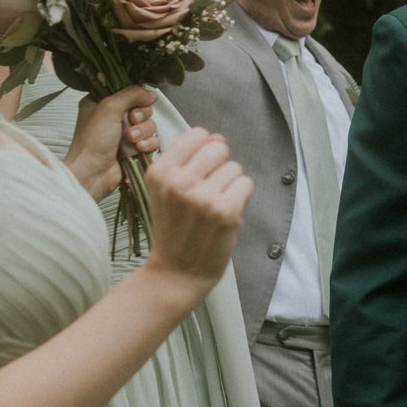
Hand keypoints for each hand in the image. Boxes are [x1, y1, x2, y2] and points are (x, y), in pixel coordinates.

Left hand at [62, 84, 160, 201]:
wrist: (92, 173)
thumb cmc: (93, 140)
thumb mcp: (109, 108)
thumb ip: (131, 94)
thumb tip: (150, 94)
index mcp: (102, 103)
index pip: (129, 92)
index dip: (136, 97)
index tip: (133, 105)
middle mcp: (114, 117)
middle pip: (143, 108)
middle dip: (141, 116)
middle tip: (131, 122)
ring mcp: (124, 134)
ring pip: (150, 124)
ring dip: (143, 132)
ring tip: (130, 140)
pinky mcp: (134, 149)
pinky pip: (152, 140)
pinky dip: (148, 144)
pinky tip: (138, 149)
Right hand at [139, 128, 250, 289]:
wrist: (176, 272)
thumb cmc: (175, 228)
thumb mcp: (169, 190)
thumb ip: (191, 159)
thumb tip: (218, 137)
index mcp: (159, 172)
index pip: (197, 134)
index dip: (204, 150)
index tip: (198, 171)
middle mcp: (178, 181)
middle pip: (218, 147)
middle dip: (219, 166)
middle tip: (208, 191)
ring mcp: (202, 197)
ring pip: (235, 167)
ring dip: (230, 184)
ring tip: (213, 206)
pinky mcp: (225, 211)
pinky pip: (246, 183)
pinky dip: (241, 197)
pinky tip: (225, 213)